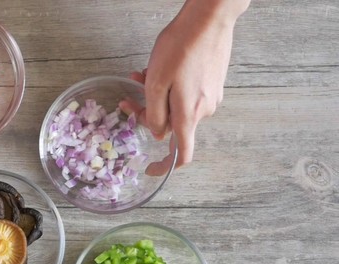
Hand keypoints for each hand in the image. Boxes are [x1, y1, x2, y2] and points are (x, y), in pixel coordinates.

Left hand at [122, 0, 248, 174]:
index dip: (165, 165)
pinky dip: (170, 87)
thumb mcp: (156, 83)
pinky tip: (158, 69)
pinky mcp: (213, 82)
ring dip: (156, 96)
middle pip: (172, 126)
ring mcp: (211, 96)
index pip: (182, 154)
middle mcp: (204, 110)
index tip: (151, 168)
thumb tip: (157, 133)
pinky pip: (186, 94)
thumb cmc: (181, 47)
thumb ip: (155, 113)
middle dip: (147, 114)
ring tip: (141, 75)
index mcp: (189, 114)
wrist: (210, 18)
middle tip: (127, 99)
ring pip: (176, 107)